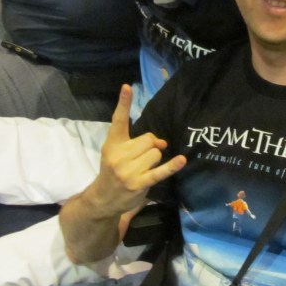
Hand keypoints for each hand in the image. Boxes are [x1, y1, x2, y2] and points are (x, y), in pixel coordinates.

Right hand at [87, 85, 184, 217]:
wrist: (104, 198)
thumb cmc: (113, 171)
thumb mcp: (117, 153)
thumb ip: (137, 143)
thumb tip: (162, 143)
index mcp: (112, 143)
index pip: (118, 120)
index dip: (124, 103)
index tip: (127, 87)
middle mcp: (118, 155)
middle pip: (148, 140)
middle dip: (150, 147)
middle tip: (140, 159)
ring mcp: (128, 171)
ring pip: (155, 154)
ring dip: (154, 161)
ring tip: (142, 170)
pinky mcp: (139, 183)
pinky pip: (160, 171)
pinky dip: (171, 166)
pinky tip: (181, 161)